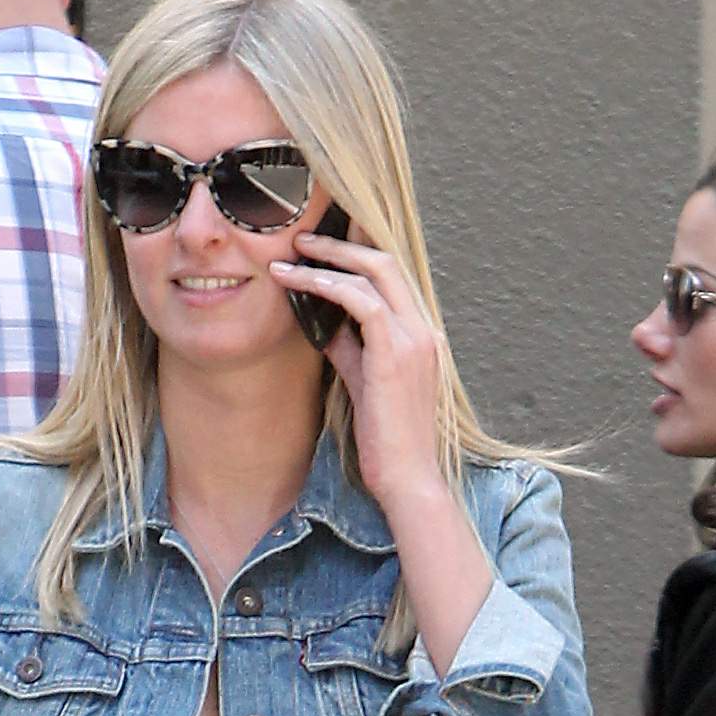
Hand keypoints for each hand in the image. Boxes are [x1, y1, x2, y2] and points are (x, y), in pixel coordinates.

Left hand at [270, 230, 446, 515]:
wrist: (406, 477)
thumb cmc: (385, 438)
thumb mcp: (363, 380)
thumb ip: (349, 347)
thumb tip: (323, 321)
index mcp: (421, 333)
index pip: (391, 275)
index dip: (357, 252)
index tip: (322, 244)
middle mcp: (424, 329)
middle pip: (385, 261)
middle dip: (341, 243)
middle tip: (302, 238)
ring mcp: (415, 339)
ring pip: (374, 273)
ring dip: (328, 260)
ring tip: (291, 258)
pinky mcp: (397, 354)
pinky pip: (363, 303)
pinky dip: (332, 287)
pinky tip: (304, 284)